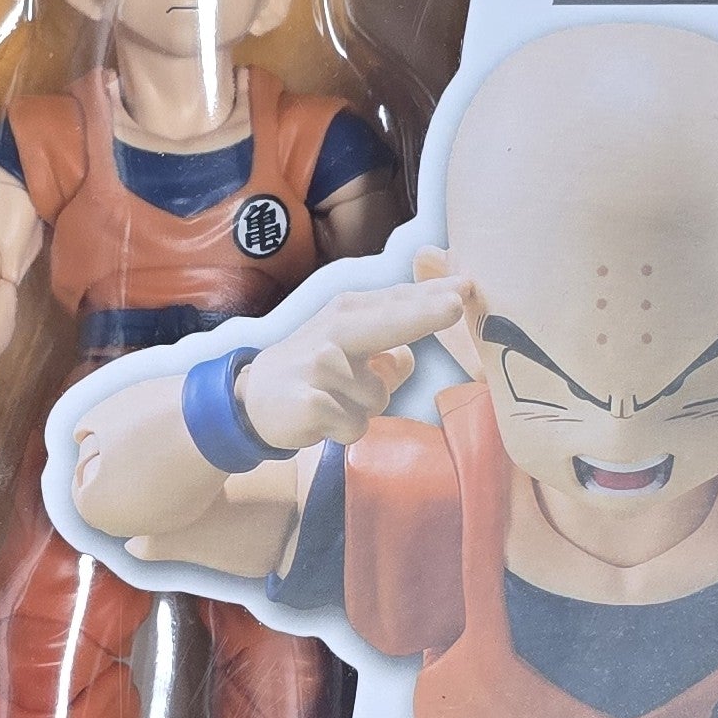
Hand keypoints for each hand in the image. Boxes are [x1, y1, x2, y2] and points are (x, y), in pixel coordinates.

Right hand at [238, 272, 465, 452]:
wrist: (251, 399)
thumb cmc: (310, 370)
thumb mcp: (347, 348)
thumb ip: (387, 348)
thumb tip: (413, 355)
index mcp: (348, 313)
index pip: (398, 301)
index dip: (434, 295)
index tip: (467, 287)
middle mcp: (335, 332)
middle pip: (389, 323)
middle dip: (423, 314)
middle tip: (456, 305)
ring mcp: (321, 366)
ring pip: (378, 396)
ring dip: (364, 408)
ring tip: (334, 401)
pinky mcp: (311, 403)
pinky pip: (356, 425)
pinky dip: (345, 429)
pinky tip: (321, 419)